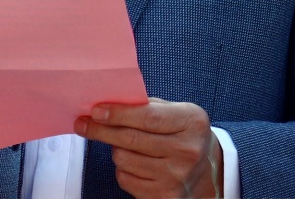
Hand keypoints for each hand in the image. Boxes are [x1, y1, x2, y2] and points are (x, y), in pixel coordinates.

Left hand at [74, 97, 222, 197]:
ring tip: (125, 145)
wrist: (210, 172)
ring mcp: (176, 177)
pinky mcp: (164, 197)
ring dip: (117, 150)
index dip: (118, 114)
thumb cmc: (185, 135)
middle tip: (84, 124)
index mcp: (191, 123)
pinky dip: (123, 170)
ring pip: (124, 160)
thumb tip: (107, 105)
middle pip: (131, 140)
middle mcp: (187, 152)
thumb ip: (147, 107)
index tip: (96, 111)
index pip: (147, 117)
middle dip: (101, 130)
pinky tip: (135, 163)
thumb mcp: (177, 113)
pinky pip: (126, 179)